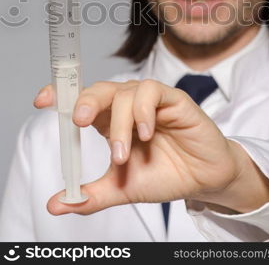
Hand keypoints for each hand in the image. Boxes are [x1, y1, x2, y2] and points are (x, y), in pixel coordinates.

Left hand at [34, 80, 268, 215]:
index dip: (62, 95)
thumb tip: (55, 204)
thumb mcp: (122, 189)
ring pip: (124, 93)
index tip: (41, 101)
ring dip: (120, 124)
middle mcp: (128, 107)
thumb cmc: (163, 176)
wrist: (202, 180)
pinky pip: (152, 92)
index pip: (83, 101)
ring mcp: (151, 101)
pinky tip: (147, 133)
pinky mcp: (173, 99)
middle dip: (85, 101)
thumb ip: (91, 195)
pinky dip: (144, 112)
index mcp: (111, 122)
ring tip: (124, 155)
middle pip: (99, 90)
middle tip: (78, 122)